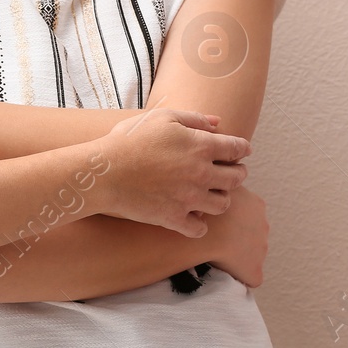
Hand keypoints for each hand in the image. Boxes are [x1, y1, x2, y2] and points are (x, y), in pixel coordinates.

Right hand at [91, 108, 250, 237]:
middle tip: (233, 172)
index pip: (236, 149)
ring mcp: (189, 198)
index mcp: (200, 146)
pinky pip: (200, 229)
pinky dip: (200, 224)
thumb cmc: (130, 139)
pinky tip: (194, 215)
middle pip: (236, 179)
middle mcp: (201, 174)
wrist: (104, 172)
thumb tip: (218, 123)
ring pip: (223, 205)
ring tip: (213, 194)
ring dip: (221, 198)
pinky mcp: (175, 218)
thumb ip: (194, 118)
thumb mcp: (162, 118)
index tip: (242, 150)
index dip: (242, 148)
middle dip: (238, 173)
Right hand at [206, 186, 268, 286]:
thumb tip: (217, 178)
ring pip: (249, 251)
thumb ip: (222, 183)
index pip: (246, 210)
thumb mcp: (215, 183)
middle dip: (236, 233)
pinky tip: (224, 271)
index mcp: (256, 204)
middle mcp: (263, 225)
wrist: (205, 232)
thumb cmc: (206, 206)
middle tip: (214, 234)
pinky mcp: (254, 271)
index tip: (216, 218)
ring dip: (236, 252)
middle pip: (249, 230)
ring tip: (214, 252)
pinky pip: (249, 275)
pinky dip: (240, 274)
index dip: (230, 215)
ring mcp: (261, 249)